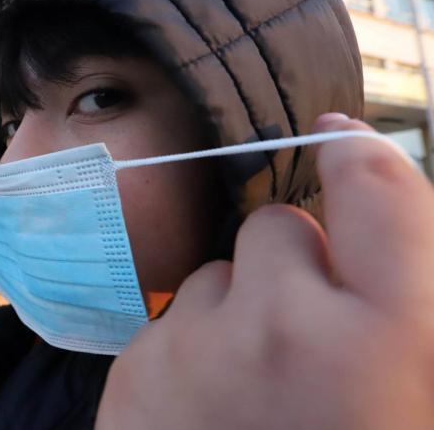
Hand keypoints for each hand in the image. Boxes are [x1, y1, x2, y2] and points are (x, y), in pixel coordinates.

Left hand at [97, 116, 433, 429]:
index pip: (380, 195)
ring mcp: (198, 346)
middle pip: (277, 225)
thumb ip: (399, 311)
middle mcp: (285, 330)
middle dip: (289, 264)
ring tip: (248, 387)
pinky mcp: (137, 364)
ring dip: (235, 308)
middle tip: (301, 341)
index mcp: (381, 343)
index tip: (339, 139)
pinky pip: (172, 315)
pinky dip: (190, 344)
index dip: (360, 156)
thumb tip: (369, 236)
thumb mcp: (409, 396)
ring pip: (216, 271)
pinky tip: (202, 405)